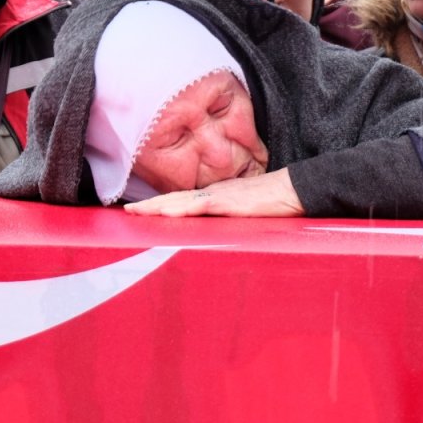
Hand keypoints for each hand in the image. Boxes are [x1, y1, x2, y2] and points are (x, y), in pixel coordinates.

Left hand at [124, 169, 305, 216]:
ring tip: (138, 212)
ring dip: (159, 207)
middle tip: (128, 212)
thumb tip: (218, 232)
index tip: (141, 210)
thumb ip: (230, 219)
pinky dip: (184, 210)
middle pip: (176, 199)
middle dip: (151, 206)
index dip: (161, 204)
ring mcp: (221, 197)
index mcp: (216, 196)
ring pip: (183, 201)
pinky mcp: (231, 203)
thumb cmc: (274, 201)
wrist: (295, 190)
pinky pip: (203, 206)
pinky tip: (170, 213)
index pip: (182, 200)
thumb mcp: (246, 213)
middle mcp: (214, 194)